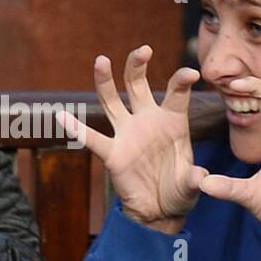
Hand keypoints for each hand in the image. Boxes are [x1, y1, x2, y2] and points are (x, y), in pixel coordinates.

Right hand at [58, 45, 207, 234]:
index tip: (191, 73)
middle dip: (138, 66)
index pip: (176, 93)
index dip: (181, 80)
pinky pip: (91, 138)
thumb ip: (194, 179)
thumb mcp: (192, 184)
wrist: (160, 210)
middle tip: (143, 50)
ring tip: (101, 60)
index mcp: (173, 121)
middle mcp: (147, 120)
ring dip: (106, 81)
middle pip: (138, 85)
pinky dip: (76, 128)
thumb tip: (199, 177)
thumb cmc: (180, 189)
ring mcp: (127, 134)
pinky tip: (61, 115)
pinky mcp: (112, 153)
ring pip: (111, 101)